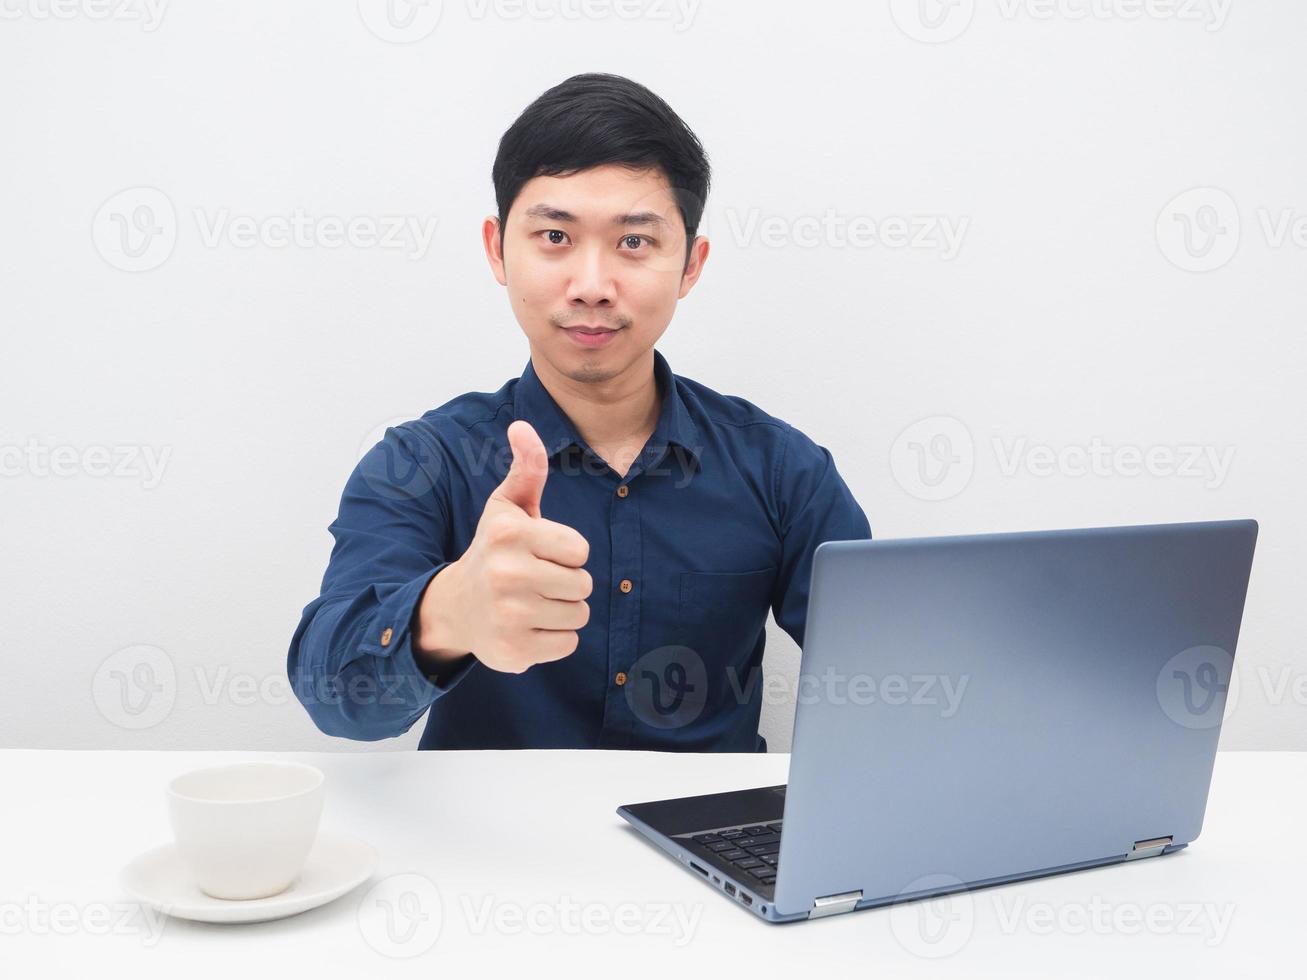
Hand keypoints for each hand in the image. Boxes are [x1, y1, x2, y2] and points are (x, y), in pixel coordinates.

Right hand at [415, 420, 591, 673]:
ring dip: (562, 610)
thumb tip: (523, 426)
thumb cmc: (494, 550)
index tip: (539, 553)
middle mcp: (506, 573)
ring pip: (579, 615)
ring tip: (531, 602)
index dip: (566, 553)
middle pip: (583, 584)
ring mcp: (509, 615)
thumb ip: (526, 468)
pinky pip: (568, 644)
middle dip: (566, 583)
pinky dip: (554, 639)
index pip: (580, 550)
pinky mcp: (513, 650)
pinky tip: (527, 627)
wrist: (455, 608)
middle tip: (534, 580)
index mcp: (509, 533)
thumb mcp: (507, 507)